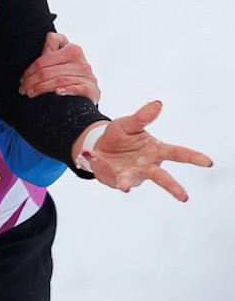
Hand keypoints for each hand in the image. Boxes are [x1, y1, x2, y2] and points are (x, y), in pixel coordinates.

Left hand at [19, 31, 99, 102]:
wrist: (89, 89)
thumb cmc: (70, 70)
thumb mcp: (62, 54)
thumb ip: (52, 48)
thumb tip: (43, 52)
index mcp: (72, 49)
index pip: (44, 58)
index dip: (30, 69)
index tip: (23, 77)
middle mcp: (81, 62)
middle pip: (48, 71)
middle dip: (31, 81)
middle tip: (22, 89)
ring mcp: (87, 76)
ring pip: (58, 81)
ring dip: (40, 88)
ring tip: (29, 93)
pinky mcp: (91, 89)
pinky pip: (77, 89)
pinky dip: (66, 90)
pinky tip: (57, 93)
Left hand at [81, 102, 212, 201]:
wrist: (98, 146)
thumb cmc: (120, 136)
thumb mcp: (128, 124)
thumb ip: (142, 117)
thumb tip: (158, 103)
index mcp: (155, 151)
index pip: (177, 153)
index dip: (193, 157)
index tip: (208, 162)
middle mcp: (147, 167)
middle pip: (162, 178)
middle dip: (173, 187)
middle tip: (184, 197)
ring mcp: (133, 176)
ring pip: (130, 180)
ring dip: (124, 180)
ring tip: (123, 183)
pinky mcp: (116, 180)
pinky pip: (107, 174)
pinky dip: (97, 163)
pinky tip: (91, 154)